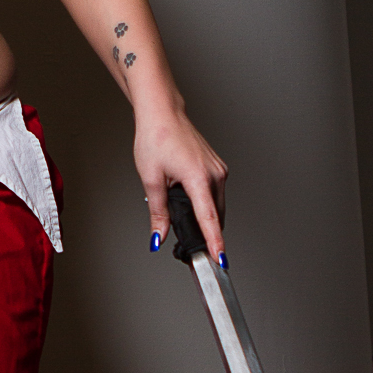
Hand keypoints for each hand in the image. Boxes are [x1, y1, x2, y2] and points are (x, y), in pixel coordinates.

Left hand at [133, 109, 226, 262]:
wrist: (163, 114)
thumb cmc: (156, 139)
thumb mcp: (151, 180)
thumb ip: (158, 213)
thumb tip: (159, 236)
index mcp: (198, 177)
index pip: (209, 218)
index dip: (214, 242)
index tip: (220, 259)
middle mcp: (214, 174)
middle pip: (215, 215)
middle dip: (206, 233)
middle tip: (190, 248)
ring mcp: (218, 169)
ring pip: (216, 206)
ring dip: (206, 218)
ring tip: (186, 223)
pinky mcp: (217, 167)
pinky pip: (216, 194)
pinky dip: (207, 204)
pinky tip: (191, 205)